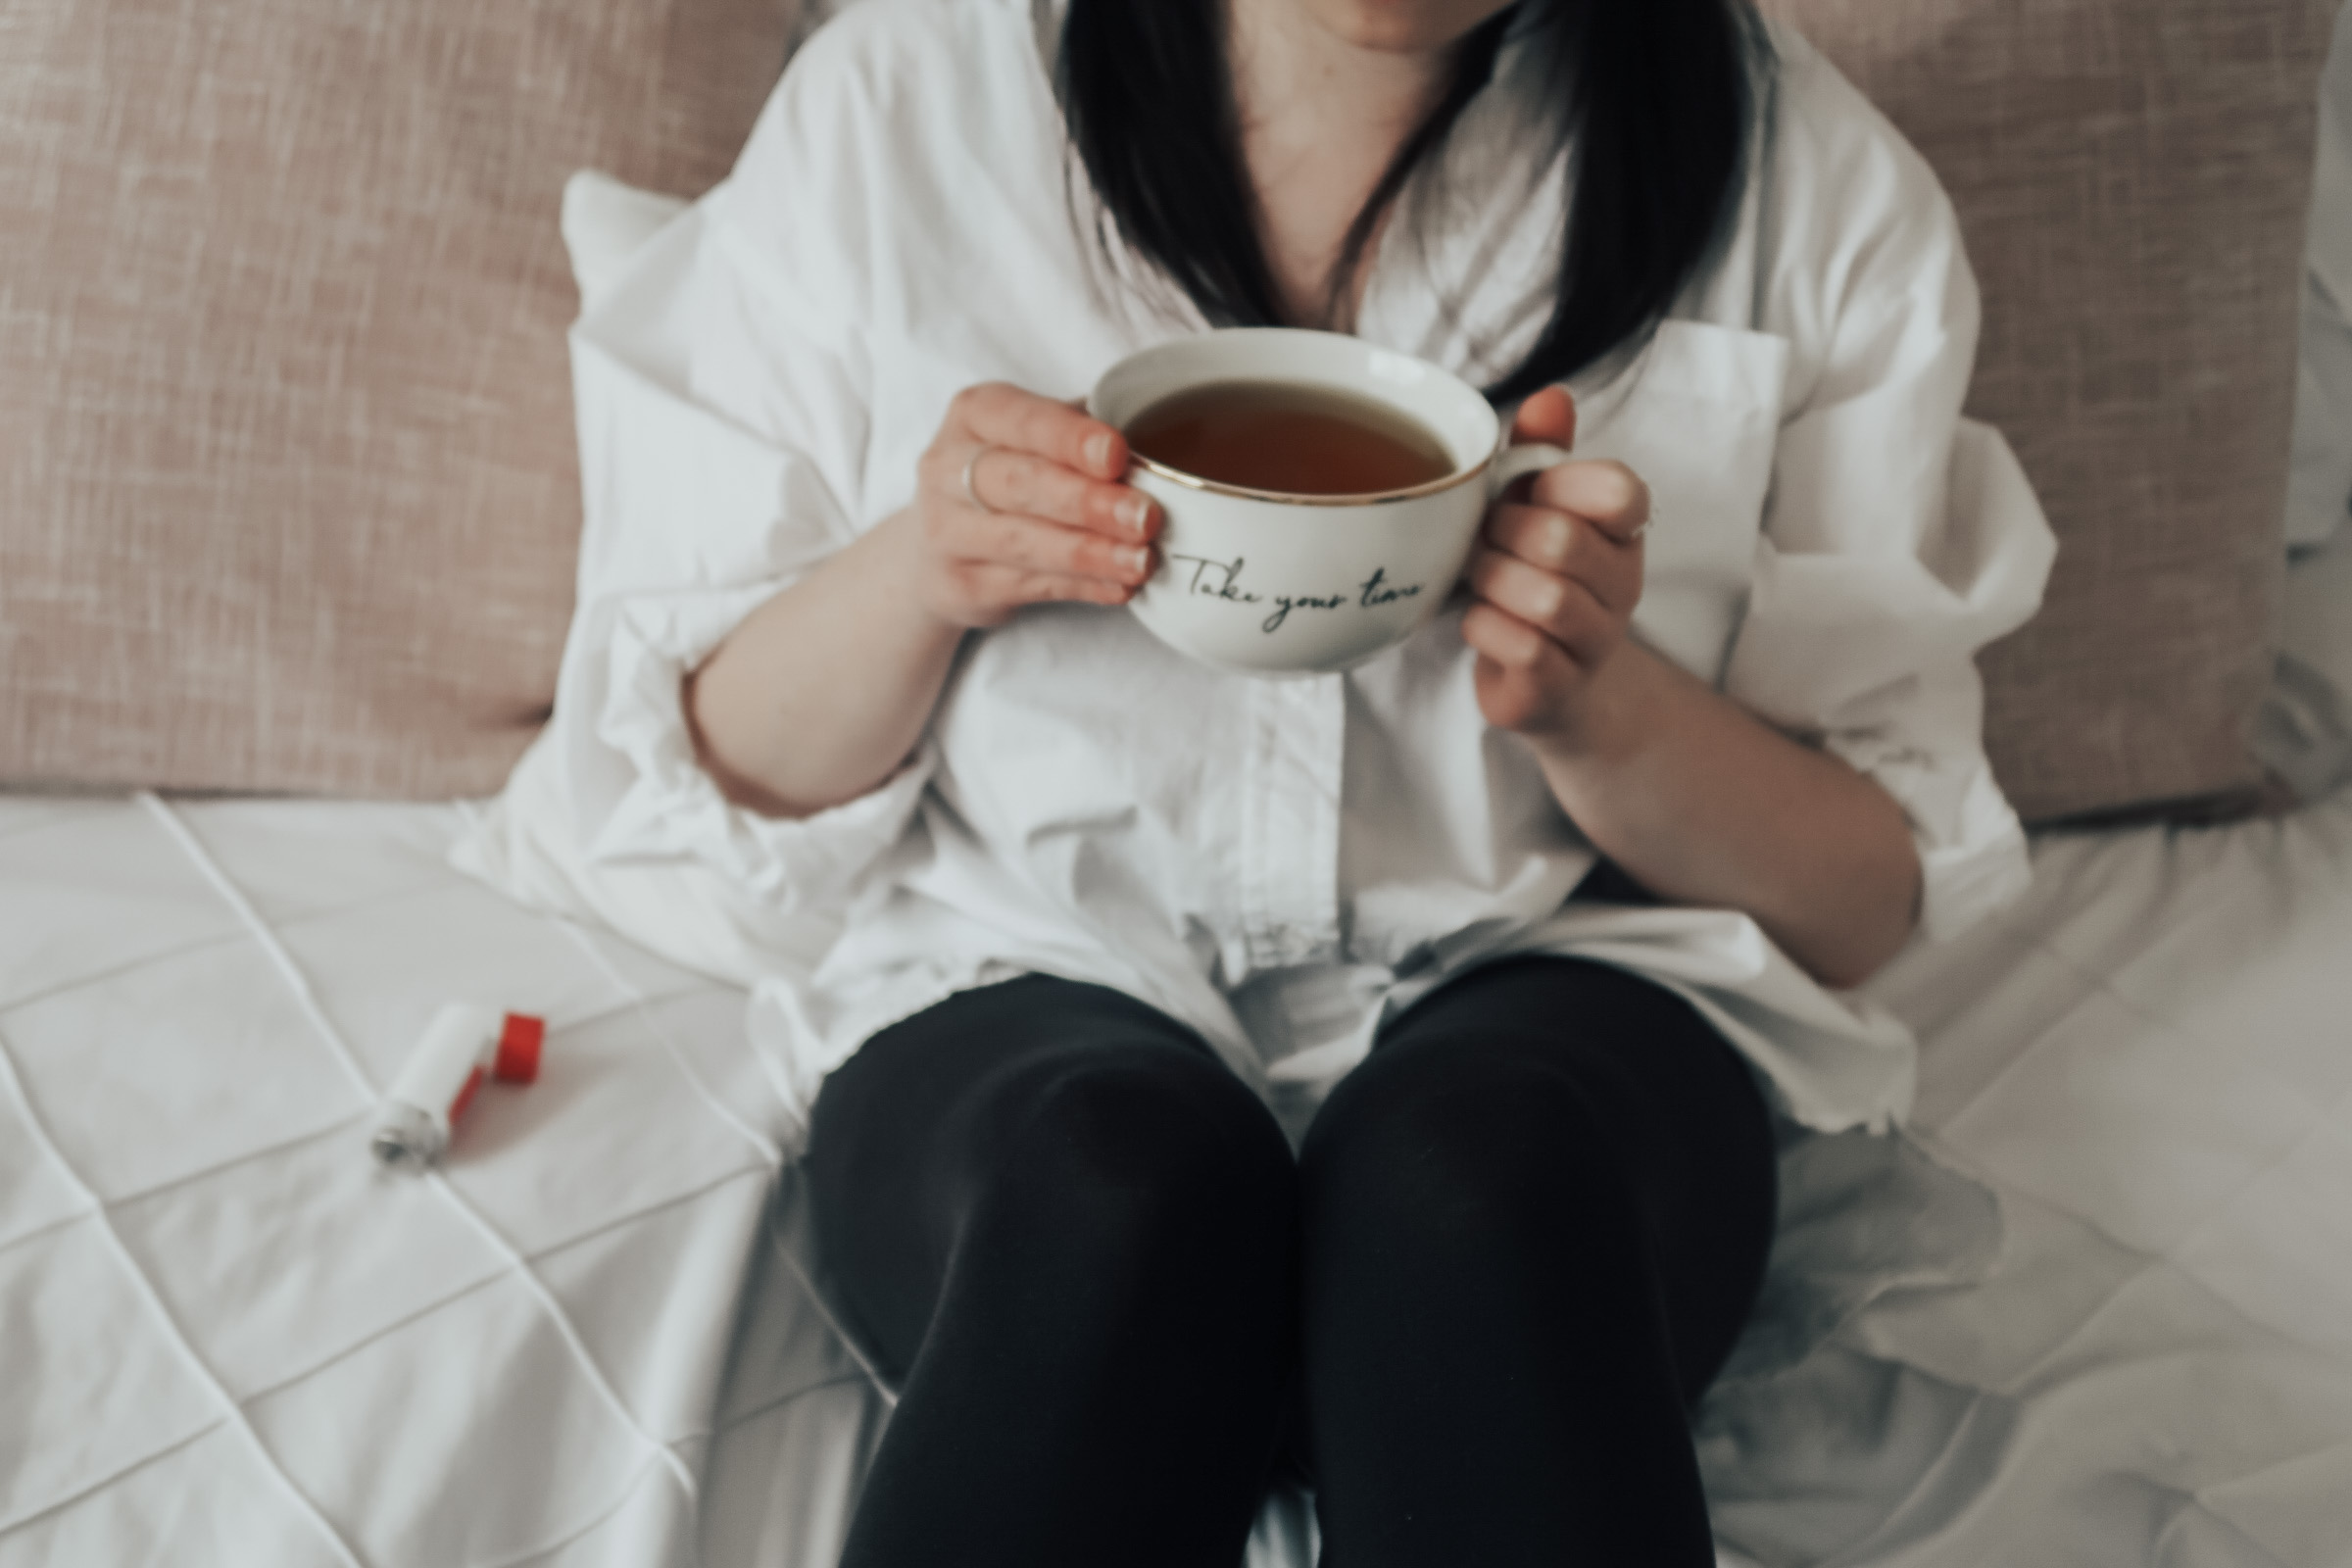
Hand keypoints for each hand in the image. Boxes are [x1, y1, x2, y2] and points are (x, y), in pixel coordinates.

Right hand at [910, 383, 1160, 629]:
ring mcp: (946, 530)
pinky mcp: (960, 584)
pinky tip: (1121, 587)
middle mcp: (946, 468)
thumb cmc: (1012, 475)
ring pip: (1023, 542)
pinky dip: (1082, 587)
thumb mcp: (1039, 438)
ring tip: (1143, 561)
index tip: (1118, 455)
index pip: (1023, 420)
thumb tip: (1163, 455)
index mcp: (975, 414)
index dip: (1070, 439)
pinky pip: (1030, 586)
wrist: (939, 547)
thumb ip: (1087, 437)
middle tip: (1146, 517)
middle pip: (1019, 483)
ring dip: (1091, 554)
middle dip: (1088, 502)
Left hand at [1462, 386, 1650, 743]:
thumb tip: (1550, 394)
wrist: (1549, 683)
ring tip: (1482, 580)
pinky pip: (1520, 645)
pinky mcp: (1558, 688)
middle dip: (1504, 535)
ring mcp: (1595, 641)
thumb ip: (1542, 452)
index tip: (1532, 495)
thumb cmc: (1534, 577)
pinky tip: (1481, 621)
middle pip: (1562, 541)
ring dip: (1491, 582)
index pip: (1620, 491)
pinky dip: (1483, 627)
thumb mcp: (1538, 508)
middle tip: (1487, 540)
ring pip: (1543, 597)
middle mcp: (1622, 586)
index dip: (1561, 486)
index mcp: (1623, 531)